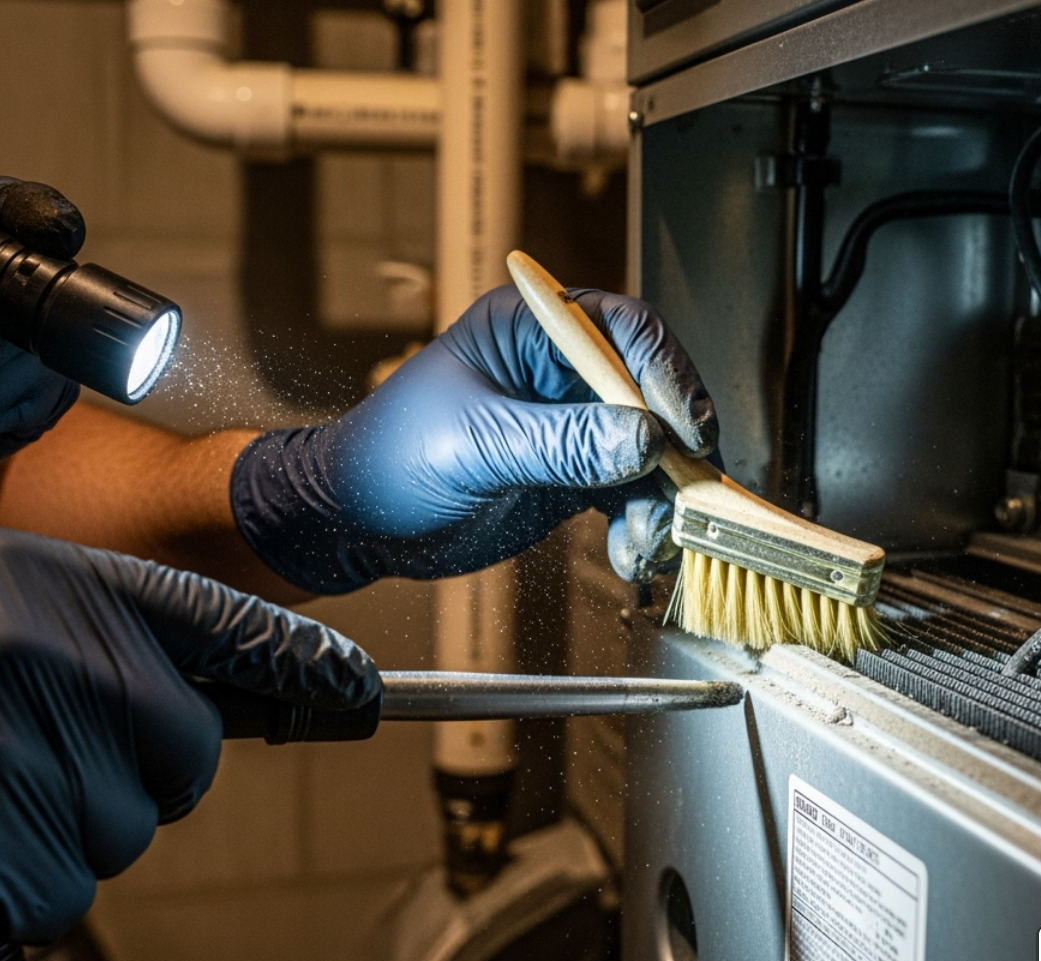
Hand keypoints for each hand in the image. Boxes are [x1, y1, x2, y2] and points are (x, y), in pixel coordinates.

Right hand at [0, 526, 379, 960]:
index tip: (354, 689)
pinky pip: (62, 892)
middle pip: (185, 749)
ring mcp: (13, 761)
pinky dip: (15, 882)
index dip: (296, 663)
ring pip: (127, 828)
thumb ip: (91, 616)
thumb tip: (209, 672)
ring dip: (68, 824)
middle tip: (40, 751)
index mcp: (40, 580)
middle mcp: (39, 660)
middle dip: (137, 765)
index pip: (214, 622)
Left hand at [231, 285, 717, 591]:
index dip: (666, 377)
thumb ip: (562, 441)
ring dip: (661, 500)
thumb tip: (645, 439)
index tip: (684, 432)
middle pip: (655, 394)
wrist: (356, 523)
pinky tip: (632, 553)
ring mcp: (574, 422)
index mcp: (533, 329)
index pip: (627, 332)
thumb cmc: (389, 459)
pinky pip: (632, 492)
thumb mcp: (476, 444)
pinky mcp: (576, 473)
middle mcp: (563, 370)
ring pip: (653, 452)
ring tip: (644, 542)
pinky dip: (642, 524)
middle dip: (675, 452)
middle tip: (684, 499)